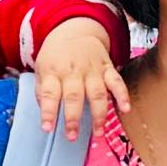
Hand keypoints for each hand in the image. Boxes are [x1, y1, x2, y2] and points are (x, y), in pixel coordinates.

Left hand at [30, 19, 127, 140]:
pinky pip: (116, 81)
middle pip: (74, 96)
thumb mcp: (41, 69)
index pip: (49, 93)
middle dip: (73, 118)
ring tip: (98, 132)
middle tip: (72, 136)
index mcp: (53, 72)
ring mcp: (92, 70)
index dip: (48, 111)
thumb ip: (42, 91)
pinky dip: (122, 95)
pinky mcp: (107, 68)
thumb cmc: (56, 55)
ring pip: (97, 93)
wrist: (75, 30)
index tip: (47, 128)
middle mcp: (73, 71)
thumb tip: (46, 112)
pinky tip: (125, 109)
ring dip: (98, 114)